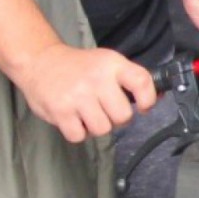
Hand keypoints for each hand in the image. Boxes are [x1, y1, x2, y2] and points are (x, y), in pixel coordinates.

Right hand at [13, 44, 156, 143]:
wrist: (39, 60)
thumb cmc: (78, 66)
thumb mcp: (106, 63)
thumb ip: (130, 80)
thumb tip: (159, 97)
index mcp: (111, 64)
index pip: (142, 82)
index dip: (148, 100)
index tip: (143, 107)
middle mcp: (96, 79)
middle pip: (123, 116)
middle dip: (116, 118)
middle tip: (104, 109)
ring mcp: (77, 96)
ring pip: (103, 129)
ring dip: (96, 126)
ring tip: (86, 112)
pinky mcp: (61, 110)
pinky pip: (80, 136)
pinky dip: (77, 132)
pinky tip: (72, 118)